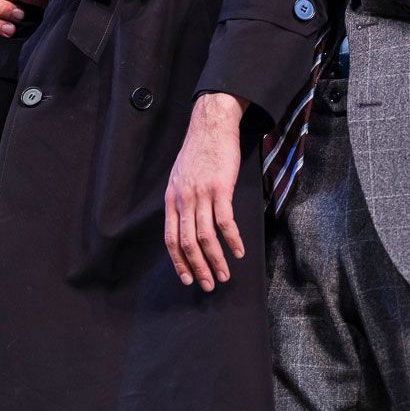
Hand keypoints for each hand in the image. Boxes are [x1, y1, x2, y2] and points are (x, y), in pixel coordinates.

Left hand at [164, 93, 246, 291]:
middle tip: (209, 285)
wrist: (211, 125)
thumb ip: (181, 200)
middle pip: (187, 243)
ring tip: (225, 275)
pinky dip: (232, 240)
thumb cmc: (198, 151)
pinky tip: (238, 251)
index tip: (187, 279)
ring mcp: (201, 195)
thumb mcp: (180, 177)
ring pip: (205, 236)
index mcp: (172, 199)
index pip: (170, 239)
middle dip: (198, 268)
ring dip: (216, 259)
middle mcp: (184, 200)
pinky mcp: (220, 189)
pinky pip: (225, 221)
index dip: (179, 262)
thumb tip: (185, 223)